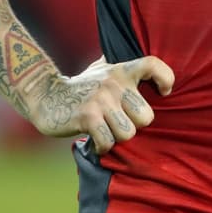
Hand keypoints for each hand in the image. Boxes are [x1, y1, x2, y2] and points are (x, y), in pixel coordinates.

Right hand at [26, 55, 174, 153]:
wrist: (45, 95)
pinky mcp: (88, 117)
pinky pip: (108, 142)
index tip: (164, 92)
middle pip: (146, 117)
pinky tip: (95, 140)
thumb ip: (124, 70)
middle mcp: (114, 83)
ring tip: (106, 131)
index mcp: (121, 70)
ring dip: (117, 139)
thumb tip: (153, 75)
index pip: (152, 65)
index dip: (166, 78)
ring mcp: (101, 100)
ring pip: (129, 133)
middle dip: (134, 126)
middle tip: (118, 123)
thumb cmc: (81, 87)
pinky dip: (102, 147)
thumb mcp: (103, 70)